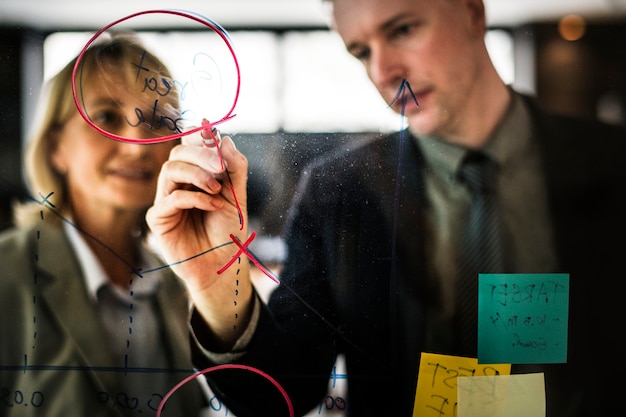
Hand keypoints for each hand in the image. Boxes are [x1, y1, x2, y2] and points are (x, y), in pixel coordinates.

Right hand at [146, 126, 252, 345]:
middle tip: (220, 167)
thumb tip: (223, 138)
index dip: (199, 136)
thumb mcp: (237, 196)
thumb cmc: (228, 230)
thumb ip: (233, 168)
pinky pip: (171, 198)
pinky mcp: (159, 219)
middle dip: (200, 154)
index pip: (190, 145)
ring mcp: (166, 200)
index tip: (213, 134)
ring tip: (217, 190)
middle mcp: (178, 183)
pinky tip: (213, 205)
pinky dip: (194, 197)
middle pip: (178, 153)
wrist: (223, 263)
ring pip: (170, 170)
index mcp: (196, 175)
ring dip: (197, 174)